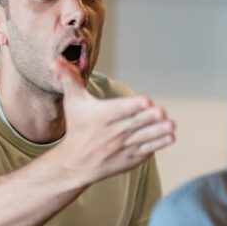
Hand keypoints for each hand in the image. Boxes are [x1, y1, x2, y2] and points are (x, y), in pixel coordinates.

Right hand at [51, 59, 175, 183]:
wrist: (77, 164)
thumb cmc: (78, 128)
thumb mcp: (73, 103)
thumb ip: (69, 80)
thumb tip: (55, 61)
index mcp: (102, 116)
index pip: (120, 109)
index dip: (133, 106)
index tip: (147, 102)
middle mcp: (113, 133)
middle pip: (135, 123)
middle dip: (150, 118)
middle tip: (162, 112)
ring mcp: (123, 147)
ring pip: (144, 137)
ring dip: (159, 131)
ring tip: (171, 125)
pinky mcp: (131, 158)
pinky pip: (147, 150)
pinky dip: (158, 144)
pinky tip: (170, 137)